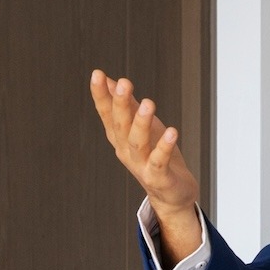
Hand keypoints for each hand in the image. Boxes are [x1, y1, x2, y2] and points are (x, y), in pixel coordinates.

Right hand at [88, 70, 201, 257]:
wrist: (171, 195)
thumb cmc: (156, 156)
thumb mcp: (141, 127)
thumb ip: (127, 105)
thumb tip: (110, 79)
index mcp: (119, 137)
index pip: (106, 113)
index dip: (101, 95)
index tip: (97, 74)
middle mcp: (126, 150)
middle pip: (120, 125)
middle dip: (120, 104)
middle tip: (124, 83)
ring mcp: (141, 165)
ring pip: (137, 142)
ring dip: (141, 123)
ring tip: (147, 103)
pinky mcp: (158, 177)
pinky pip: (159, 161)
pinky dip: (164, 147)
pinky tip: (171, 132)